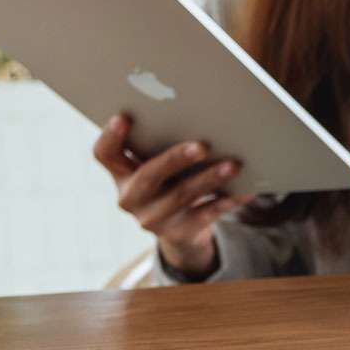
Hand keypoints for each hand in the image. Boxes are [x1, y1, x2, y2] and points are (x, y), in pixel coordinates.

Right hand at [93, 115, 251, 277]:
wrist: (182, 230)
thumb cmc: (172, 182)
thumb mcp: (160, 166)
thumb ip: (163, 145)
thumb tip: (201, 116)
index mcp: (122, 174)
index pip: (104, 154)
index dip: (110, 137)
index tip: (122, 118)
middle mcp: (131, 198)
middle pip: (148, 176)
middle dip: (174, 160)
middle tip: (200, 146)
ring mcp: (153, 219)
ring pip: (182, 196)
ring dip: (209, 179)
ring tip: (232, 166)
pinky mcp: (179, 233)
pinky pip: (206, 215)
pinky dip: (228, 200)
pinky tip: (245, 189)